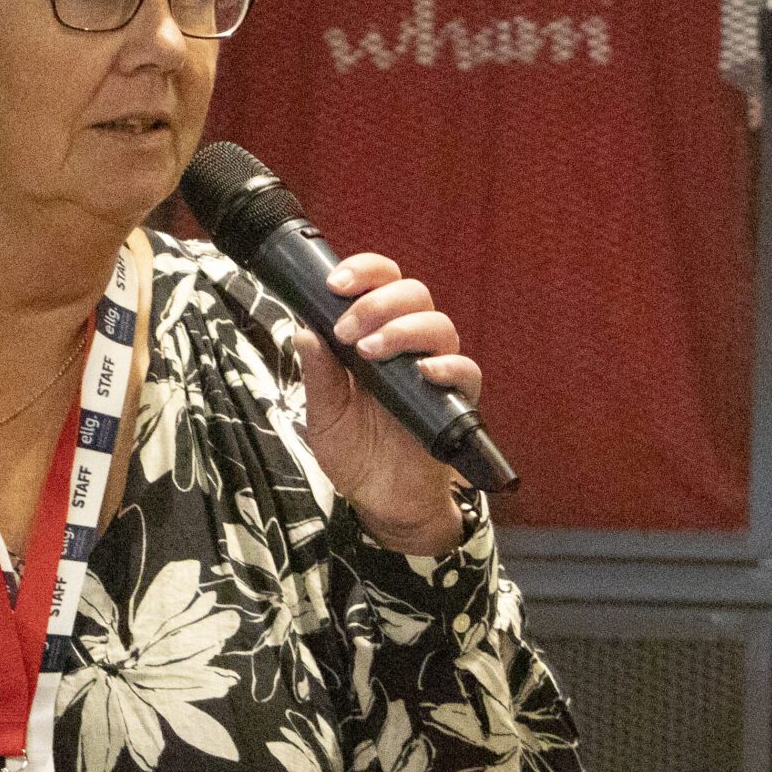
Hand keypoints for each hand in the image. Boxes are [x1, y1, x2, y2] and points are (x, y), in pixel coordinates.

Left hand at [289, 252, 480, 554]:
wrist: (381, 500)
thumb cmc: (354, 451)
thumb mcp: (323, 413)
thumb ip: (317, 373)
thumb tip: (304, 330)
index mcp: (373, 335)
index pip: (380, 283)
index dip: (364, 271)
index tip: (335, 284)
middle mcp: (408, 345)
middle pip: (412, 293)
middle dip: (376, 302)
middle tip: (346, 332)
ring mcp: (434, 370)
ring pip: (438, 324)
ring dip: (401, 329)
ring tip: (369, 352)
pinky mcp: (456, 401)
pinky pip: (466, 371)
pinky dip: (447, 365)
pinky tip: (422, 373)